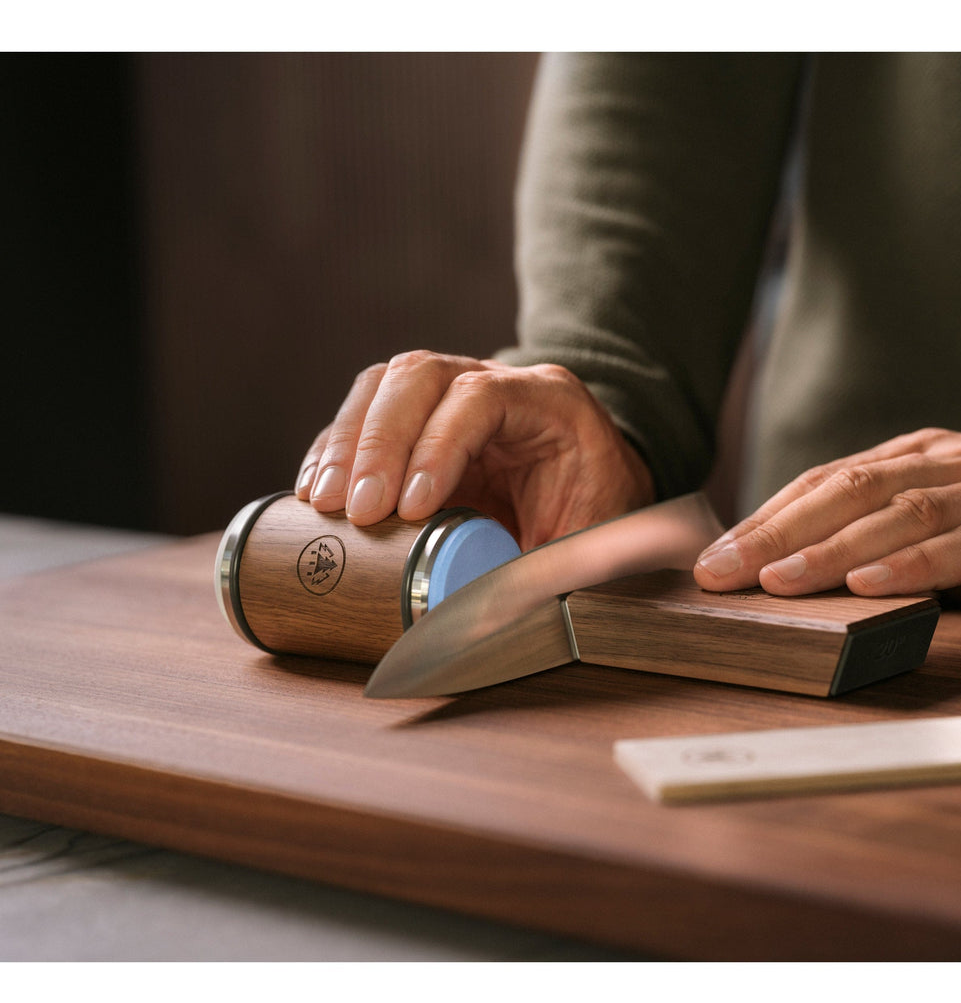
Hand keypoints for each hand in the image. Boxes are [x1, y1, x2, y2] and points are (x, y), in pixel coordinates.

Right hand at [295, 352, 653, 548]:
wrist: (601, 490)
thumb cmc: (598, 513)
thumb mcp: (588, 541)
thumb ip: (547, 571)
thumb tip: (487, 626)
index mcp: (550, 401)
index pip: (481, 398)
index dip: (439, 446)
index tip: (412, 507)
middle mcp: (497, 381)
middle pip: (420, 376)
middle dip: (378, 442)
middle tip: (358, 509)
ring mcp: (452, 392)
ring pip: (384, 386)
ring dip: (346, 443)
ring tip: (326, 502)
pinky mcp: (418, 420)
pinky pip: (364, 415)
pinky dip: (335, 450)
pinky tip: (318, 492)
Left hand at [693, 428, 960, 624]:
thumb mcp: (942, 531)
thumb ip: (881, 539)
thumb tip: (790, 574)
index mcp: (921, 457)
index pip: (828, 481)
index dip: (767, 517)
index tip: (715, 557)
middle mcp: (954, 462)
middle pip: (852, 489)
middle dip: (779, 532)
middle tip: (722, 570)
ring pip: (903, 513)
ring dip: (834, 549)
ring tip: (781, 581)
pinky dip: (918, 565)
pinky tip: (873, 586)